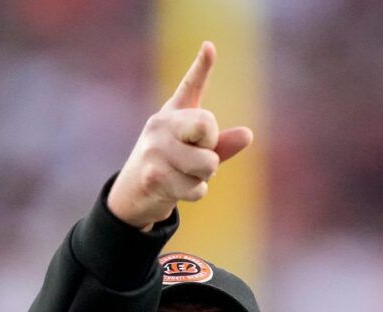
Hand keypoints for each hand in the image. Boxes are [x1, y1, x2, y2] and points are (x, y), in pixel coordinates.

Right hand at [107, 41, 253, 230]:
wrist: (134, 192)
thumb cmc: (171, 163)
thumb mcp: (196, 148)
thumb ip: (221, 142)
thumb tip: (248, 135)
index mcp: (172, 113)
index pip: (191, 89)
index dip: (203, 78)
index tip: (210, 47)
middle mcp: (161, 125)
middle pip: (208, 128)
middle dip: (212, 150)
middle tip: (195, 158)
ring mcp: (155, 150)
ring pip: (207, 165)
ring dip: (203, 177)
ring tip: (184, 175)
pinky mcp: (154, 177)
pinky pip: (197, 188)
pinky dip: (195, 192)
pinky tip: (178, 188)